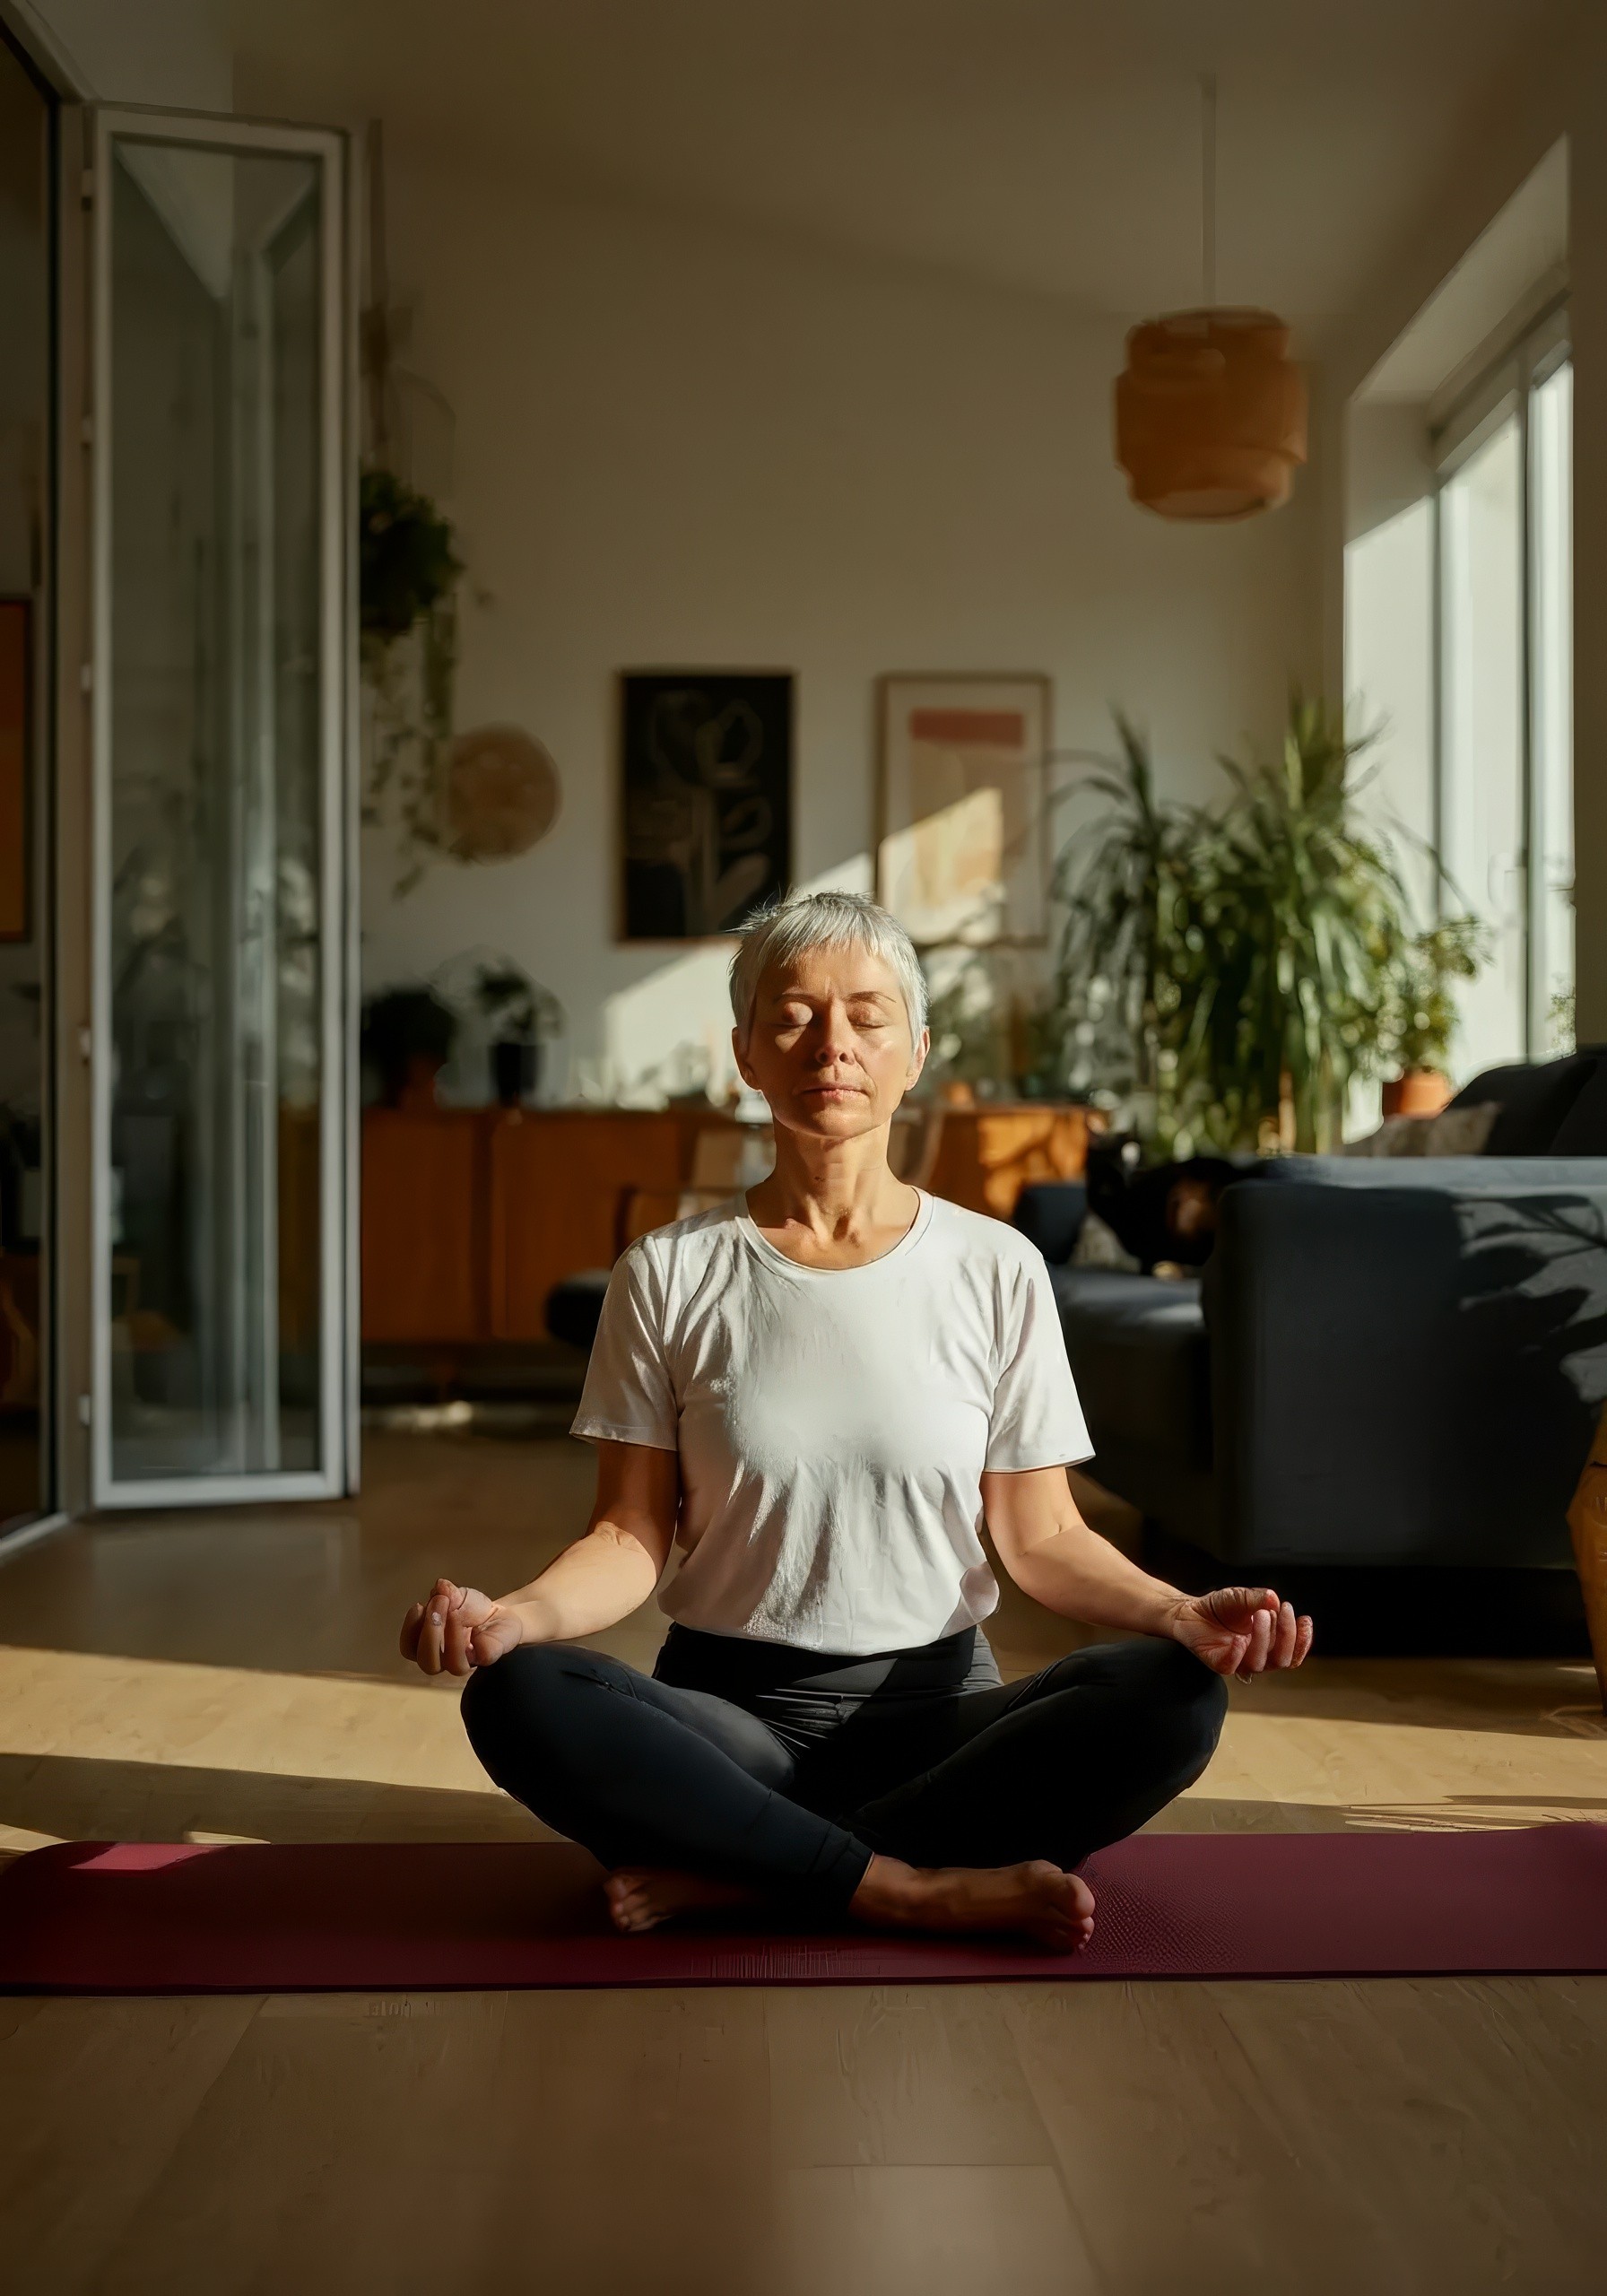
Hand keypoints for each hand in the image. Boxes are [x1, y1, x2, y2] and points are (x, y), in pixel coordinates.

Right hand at [399, 1578, 524, 1676]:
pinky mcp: (486, 1658)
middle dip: (430, 1631)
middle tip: (439, 1603)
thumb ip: (446, 1593)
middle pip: (427, 1662)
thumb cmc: (470, 1608)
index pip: (409, 1648)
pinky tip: (472, 1624)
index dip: (410, 1629)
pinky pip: (479, 1657)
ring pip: (453, 1666)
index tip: (419, 1605)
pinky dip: (474, 1640)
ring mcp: (466, 1661)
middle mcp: (444, 1659)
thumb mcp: (455, 1595)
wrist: (500, 1613)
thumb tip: (440, 1586)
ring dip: (450, 1637)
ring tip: (454, 1611)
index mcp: (428, 1645)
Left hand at [1168, 1586, 1312, 1680]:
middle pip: (1282, 1659)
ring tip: (1260, 1614)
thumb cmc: (1220, 1607)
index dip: (1303, 1640)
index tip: (1305, 1619)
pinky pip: (1232, 1666)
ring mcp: (1239, 1661)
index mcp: (1269, 1643)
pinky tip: (1239, 1638)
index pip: (1293, 1652)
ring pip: (1260, 1663)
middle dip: (1287, 1635)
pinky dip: (1238, 1653)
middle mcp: (1257, 1655)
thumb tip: (1274, 1599)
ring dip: (1264, 1639)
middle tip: (1280, 1610)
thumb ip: (1258, 1598)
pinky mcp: (1220, 1663)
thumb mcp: (1241, 1596)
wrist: (1190, 1611)